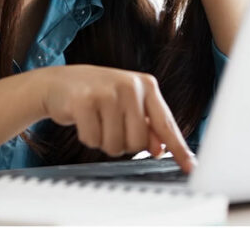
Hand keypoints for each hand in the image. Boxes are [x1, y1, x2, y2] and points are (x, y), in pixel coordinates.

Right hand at [37, 64, 197, 172]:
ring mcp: (106, 92)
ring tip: (98, 121)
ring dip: (104, 142)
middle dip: (124, 144)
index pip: (166, 124)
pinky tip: (84, 120)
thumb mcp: (127, 104)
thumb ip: (147, 125)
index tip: (191, 167)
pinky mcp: (83, 101)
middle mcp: (129, 86)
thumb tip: (160, 149)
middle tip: (112, 126)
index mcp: (146, 85)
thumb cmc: (97, 94)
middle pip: (139, 142)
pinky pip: (93, 140)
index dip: (178, 148)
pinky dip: (88, 138)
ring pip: (116, 145)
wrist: (59, 82)